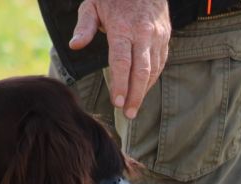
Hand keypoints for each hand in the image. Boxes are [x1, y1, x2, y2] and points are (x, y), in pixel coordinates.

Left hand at [70, 0, 170, 119]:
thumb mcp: (93, 4)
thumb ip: (84, 26)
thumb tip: (74, 46)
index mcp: (123, 27)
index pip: (122, 61)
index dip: (121, 84)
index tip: (118, 103)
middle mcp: (143, 34)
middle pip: (141, 71)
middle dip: (135, 95)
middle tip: (128, 114)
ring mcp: (157, 36)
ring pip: (153, 70)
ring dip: (144, 91)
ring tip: (134, 108)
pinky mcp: (165, 38)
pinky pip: (160, 64)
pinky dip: (151, 80)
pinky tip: (142, 90)